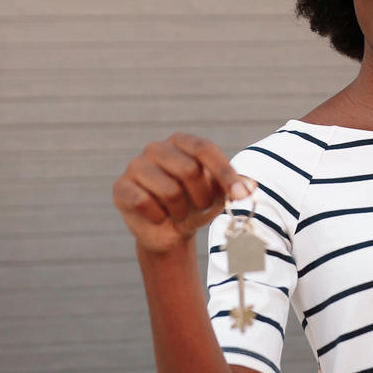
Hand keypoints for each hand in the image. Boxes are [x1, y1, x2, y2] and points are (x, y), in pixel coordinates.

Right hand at [113, 133, 254, 253]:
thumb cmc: (198, 204)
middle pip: (189, 170)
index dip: (225, 172)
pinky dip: (159, 216)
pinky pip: (144, 202)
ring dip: (181, 210)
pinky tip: (158, 216)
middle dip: (202, 197)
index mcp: (183, 141)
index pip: (205, 149)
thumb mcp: (220, 193)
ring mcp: (136, 165)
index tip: (241, 195)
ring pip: (169, 190)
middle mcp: (157, 148)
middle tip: (201, 206)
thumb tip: (252, 186)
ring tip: (179, 212)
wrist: (170, 231)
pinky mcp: (121, 187)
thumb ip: (235, 185)